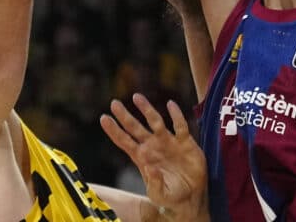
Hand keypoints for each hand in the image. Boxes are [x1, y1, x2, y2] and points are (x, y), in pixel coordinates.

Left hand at [101, 94, 207, 221]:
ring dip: (146, 109)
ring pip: (155, 121)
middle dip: (124, 116)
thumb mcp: (160, 195)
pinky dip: (176, 115)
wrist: (191, 197)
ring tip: (136, 97)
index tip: (103, 118)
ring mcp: (168, 142)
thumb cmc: (171, 197)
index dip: (114, 131)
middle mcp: (153, 146)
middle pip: (135, 127)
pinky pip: (180, 126)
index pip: (124, 141)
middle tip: (114, 103)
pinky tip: (171, 104)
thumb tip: (149, 167)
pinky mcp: (185, 142)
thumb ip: (154, 183)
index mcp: (142, 158)